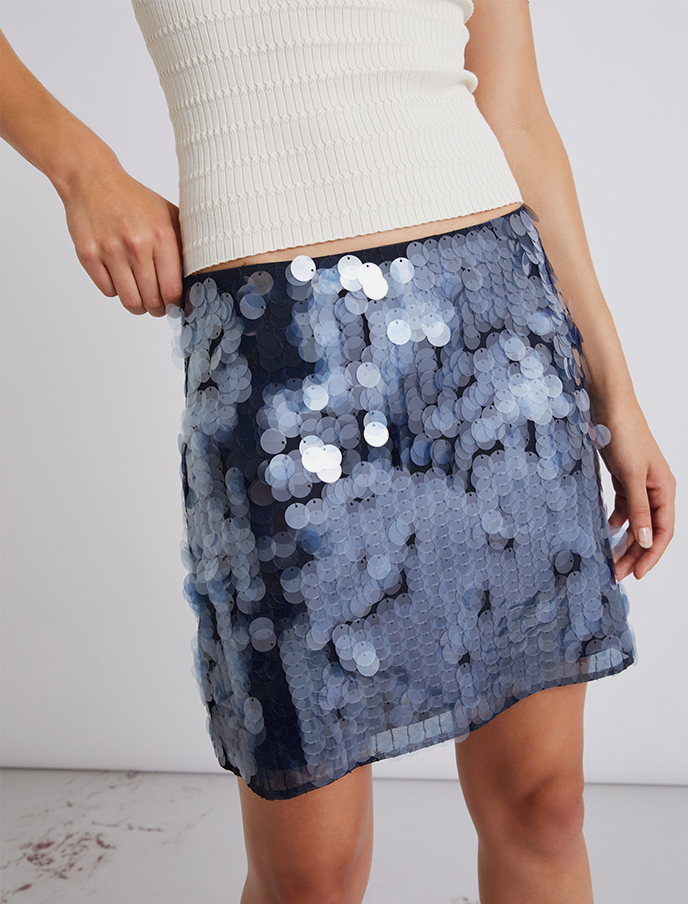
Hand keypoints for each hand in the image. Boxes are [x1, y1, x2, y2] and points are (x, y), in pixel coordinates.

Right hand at [59, 157, 182, 316]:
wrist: (92, 179)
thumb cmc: (133, 199)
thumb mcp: (168, 214)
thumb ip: (182, 245)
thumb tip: (195, 280)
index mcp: (161, 236)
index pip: (172, 289)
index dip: (175, 304)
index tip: (175, 305)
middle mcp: (137, 244)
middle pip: (152, 300)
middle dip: (157, 309)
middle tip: (158, 305)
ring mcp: (110, 250)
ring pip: (130, 301)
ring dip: (138, 306)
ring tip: (141, 299)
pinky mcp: (88, 255)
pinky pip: (108, 291)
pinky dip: (116, 290)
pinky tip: (120, 277)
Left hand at [596, 401, 675, 580]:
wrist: (609, 407)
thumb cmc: (625, 434)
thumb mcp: (632, 476)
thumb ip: (639, 509)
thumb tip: (646, 541)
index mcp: (665, 489)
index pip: (663, 532)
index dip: (652, 555)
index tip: (637, 574)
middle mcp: (656, 489)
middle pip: (648, 530)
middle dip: (634, 554)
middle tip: (617, 574)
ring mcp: (640, 484)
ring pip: (635, 521)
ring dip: (624, 540)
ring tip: (610, 559)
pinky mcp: (624, 478)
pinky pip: (624, 506)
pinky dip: (616, 520)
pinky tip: (606, 529)